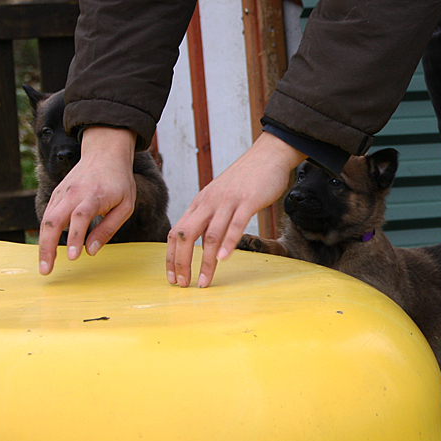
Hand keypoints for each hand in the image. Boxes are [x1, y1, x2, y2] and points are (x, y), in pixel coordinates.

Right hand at [38, 126, 136, 274]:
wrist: (105, 154)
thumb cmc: (119, 182)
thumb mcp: (126, 206)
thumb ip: (108, 228)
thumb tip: (91, 250)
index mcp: (94, 196)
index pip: (80, 217)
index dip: (75, 237)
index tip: (74, 257)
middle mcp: (74, 193)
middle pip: (54, 220)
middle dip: (47, 247)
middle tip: (46, 270)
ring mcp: (62, 193)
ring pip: (46, 219)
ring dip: (42, 243)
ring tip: (45, 265)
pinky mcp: (57, 194)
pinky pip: (47, 215)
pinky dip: (45, 233)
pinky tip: (47, 248)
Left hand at [166, 131, 306, 287]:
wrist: (268, 155)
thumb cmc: (246, 180)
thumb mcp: (220, 197)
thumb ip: (210, 217)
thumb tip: (203, 242)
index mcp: (200, 203)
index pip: (175, 232)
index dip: (171, 257)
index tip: (172, 277)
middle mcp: (209, 202)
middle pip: (186, 235)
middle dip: (181, 262)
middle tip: (182, 284)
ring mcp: (228, 201)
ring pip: (211, 234)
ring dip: (206, 261)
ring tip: (204, 281)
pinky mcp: (248, 201)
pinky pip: (235, 224)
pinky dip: (229, 243)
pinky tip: (225, 259)